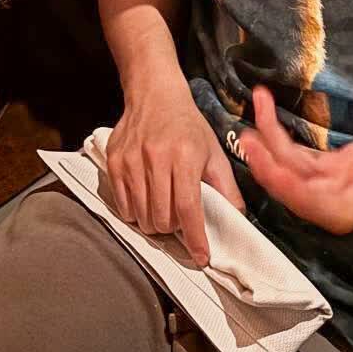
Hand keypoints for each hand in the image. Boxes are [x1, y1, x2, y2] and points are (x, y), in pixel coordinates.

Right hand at [106, 85, 245, 266]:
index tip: (201, 257)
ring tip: (161, 212)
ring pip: (141, 215)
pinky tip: (144, 202)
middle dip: (173, 230)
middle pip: (162, 217)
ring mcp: (131, 159)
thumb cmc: (187, 125)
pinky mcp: (114, 160)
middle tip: (178, 223)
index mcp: (184, 157)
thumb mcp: (214, 152)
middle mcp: (155, 158)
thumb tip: (238, 221)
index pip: (188, 208)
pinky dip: (134, 212)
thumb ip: (227, 188)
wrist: (154, 94)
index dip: (195, 238)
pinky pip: (122, 204)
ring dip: (153, 223)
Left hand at [242, 63, 352, 233]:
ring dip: (271, 164)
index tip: (352, 151)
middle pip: (328, 206)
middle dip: (289, 186)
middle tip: (256, 151)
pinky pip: (296, 167)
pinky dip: (275, 146)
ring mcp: (345, 183)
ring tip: (248, 131)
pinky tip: (259, 117)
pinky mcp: (330, 173)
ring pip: (302, 189)